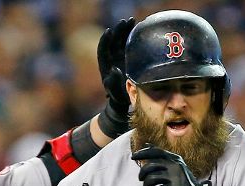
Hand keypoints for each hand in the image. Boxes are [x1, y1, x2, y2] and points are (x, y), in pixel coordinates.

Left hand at [97, 17, 135, 137]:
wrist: (124, 104)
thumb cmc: (118, 100)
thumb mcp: (115, 93)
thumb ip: (113, 83)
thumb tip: (113, 71)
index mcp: (106, 66)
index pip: (103, 50)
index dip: (106, 40)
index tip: (109, 31)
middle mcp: (112, 60)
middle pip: (113, 42)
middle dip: (118, 31)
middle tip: (126, 22)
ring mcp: (120, 59)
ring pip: (122, 41)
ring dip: (127, 31)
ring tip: (134, 21)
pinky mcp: (129, 60)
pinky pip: (130, 46)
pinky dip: (134, 38)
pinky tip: (142, 31)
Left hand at [131, 144, 214, 185]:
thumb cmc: (182, 183)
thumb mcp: (174, 167)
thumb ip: (161, 157)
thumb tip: (146, 145)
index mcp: (175, 159)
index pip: (156, 151)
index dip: (143, 153)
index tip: (133, 156)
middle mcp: (176, 165)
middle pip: (150, 165)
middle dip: (142, 173)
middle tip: (141, 180)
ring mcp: (176, 177)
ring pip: (151, 178)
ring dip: (146, 185)